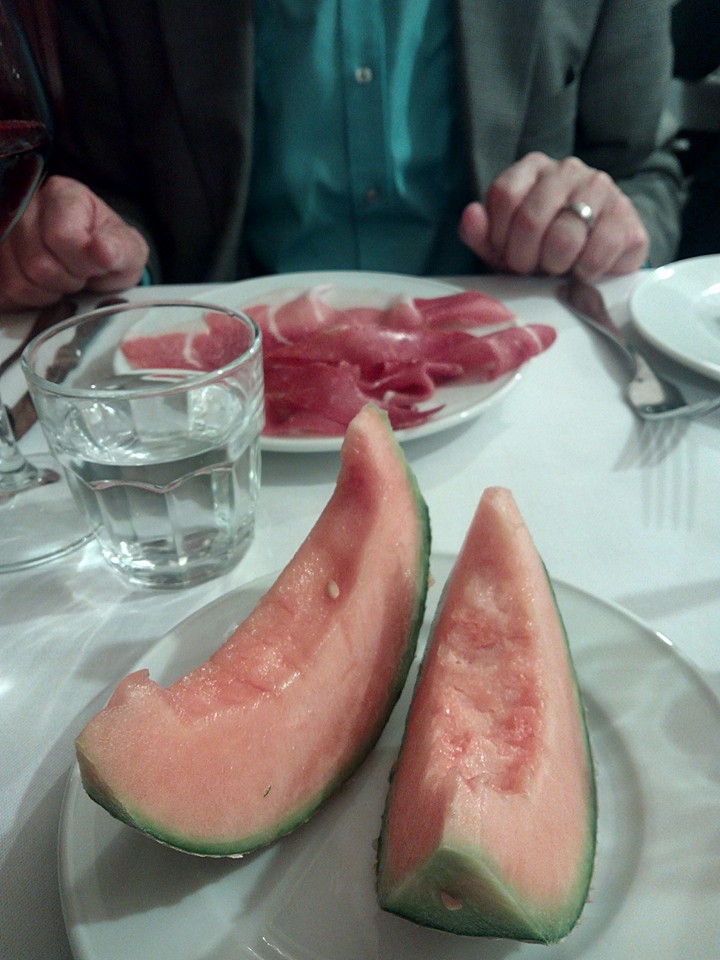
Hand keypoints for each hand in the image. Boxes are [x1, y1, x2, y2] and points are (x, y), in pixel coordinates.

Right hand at [0, 175, 148, 309]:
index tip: (93, 266)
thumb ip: (120, 249)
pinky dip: (27, 300)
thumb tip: (103, 251)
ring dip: (46, 292)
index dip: (80, 263)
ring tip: (61, 280)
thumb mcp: (127, 249)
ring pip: (17, 281)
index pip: (60, 236)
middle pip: (37, 263)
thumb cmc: (110, 250)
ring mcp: (4, 230)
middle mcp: (26, 205)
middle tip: (78, 275)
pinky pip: (5, 293)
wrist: (93, 260)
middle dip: (65, 281)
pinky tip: (43, 288)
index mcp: (63, 195)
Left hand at [459, 152, 648, 279]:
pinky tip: (584, 270)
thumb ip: (480, 234)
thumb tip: (471, 215)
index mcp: (532, 168)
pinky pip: (599, 250)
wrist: (597, 256)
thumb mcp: (504, 245)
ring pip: (565, 236)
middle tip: (533, 268)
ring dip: (556, 265)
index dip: (500, 236)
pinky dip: (585, 271)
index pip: (504, 194)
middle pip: (531, 218)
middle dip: (525, 257)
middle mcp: (567, 169)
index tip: (507, 254)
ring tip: (560, 268)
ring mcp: (600, 188)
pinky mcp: (627, 215)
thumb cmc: (543, 248)